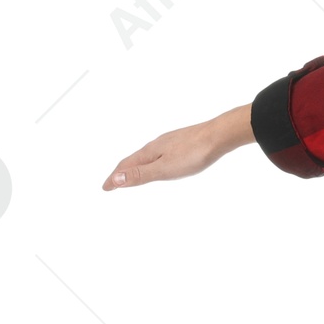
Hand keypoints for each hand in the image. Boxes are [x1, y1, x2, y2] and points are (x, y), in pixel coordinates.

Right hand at [102, 103, 253, 189]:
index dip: (114, 179)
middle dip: (121, 172)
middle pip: (133, 159)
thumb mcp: (165, 169)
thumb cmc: (194, 153)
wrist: (219, 135)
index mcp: (149, 152)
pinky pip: (159, 153)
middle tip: (113, 183)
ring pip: (146, 156)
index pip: (125, 166)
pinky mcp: (182, 142)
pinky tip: (161, 162)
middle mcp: (156, 145)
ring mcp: (169, 143)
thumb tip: (116, 179)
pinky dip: (151, 161)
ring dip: (136, 166)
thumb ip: (141, 175)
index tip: (105, 188)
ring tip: (133, 174)